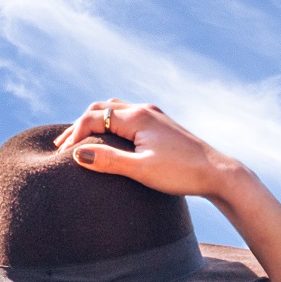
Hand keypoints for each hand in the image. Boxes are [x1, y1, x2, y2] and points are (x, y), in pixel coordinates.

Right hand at [55, 100, 250, 203]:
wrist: (218, 173)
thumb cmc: (180, 173)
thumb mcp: (140, 170)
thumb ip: (108, 160)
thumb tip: (77, 154)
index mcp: (136, 117)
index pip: (93, 118)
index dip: (74, 135)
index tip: (62, 155)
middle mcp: (144, 110)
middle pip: (101, 108)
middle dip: (79, 125)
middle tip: (62, 145)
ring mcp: (154, 116)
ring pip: (114, 110)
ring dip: (94, 123)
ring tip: (79, 141)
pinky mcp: (161, 126)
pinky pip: (127, 118)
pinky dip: (110, 125)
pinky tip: (108, 140)